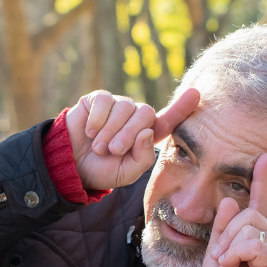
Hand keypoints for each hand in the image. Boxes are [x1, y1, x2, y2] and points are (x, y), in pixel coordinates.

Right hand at [65, 88, 199, 190]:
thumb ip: (143, 157)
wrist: (72, 165)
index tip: (195, 93)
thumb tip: (147, 131)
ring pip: (125, 108)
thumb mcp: (127, 172)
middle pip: (145, 114)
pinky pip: (105, 101)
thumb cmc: (103, 170)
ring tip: (99, 147)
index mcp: (147, 135)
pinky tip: (90, 132)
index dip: (181, 107)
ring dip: (110, 131)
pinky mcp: (99, 99)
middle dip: (129, 134)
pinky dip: (97, 119)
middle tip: (113, 151)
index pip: (169, 120)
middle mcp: (135, 117)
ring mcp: (118, 106)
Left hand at [200, 154, 266, 266]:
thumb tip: (229, 199)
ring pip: (250, 227)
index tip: (263, 158)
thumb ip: (222, 225)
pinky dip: (235, 254)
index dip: (261, 180)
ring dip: (228, 247)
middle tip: (220, 257)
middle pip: (249, 213)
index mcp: (257, 234)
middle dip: (227, 233)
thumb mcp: (216, 248)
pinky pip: (254, 243)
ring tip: (225, 266)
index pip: (261, 202)